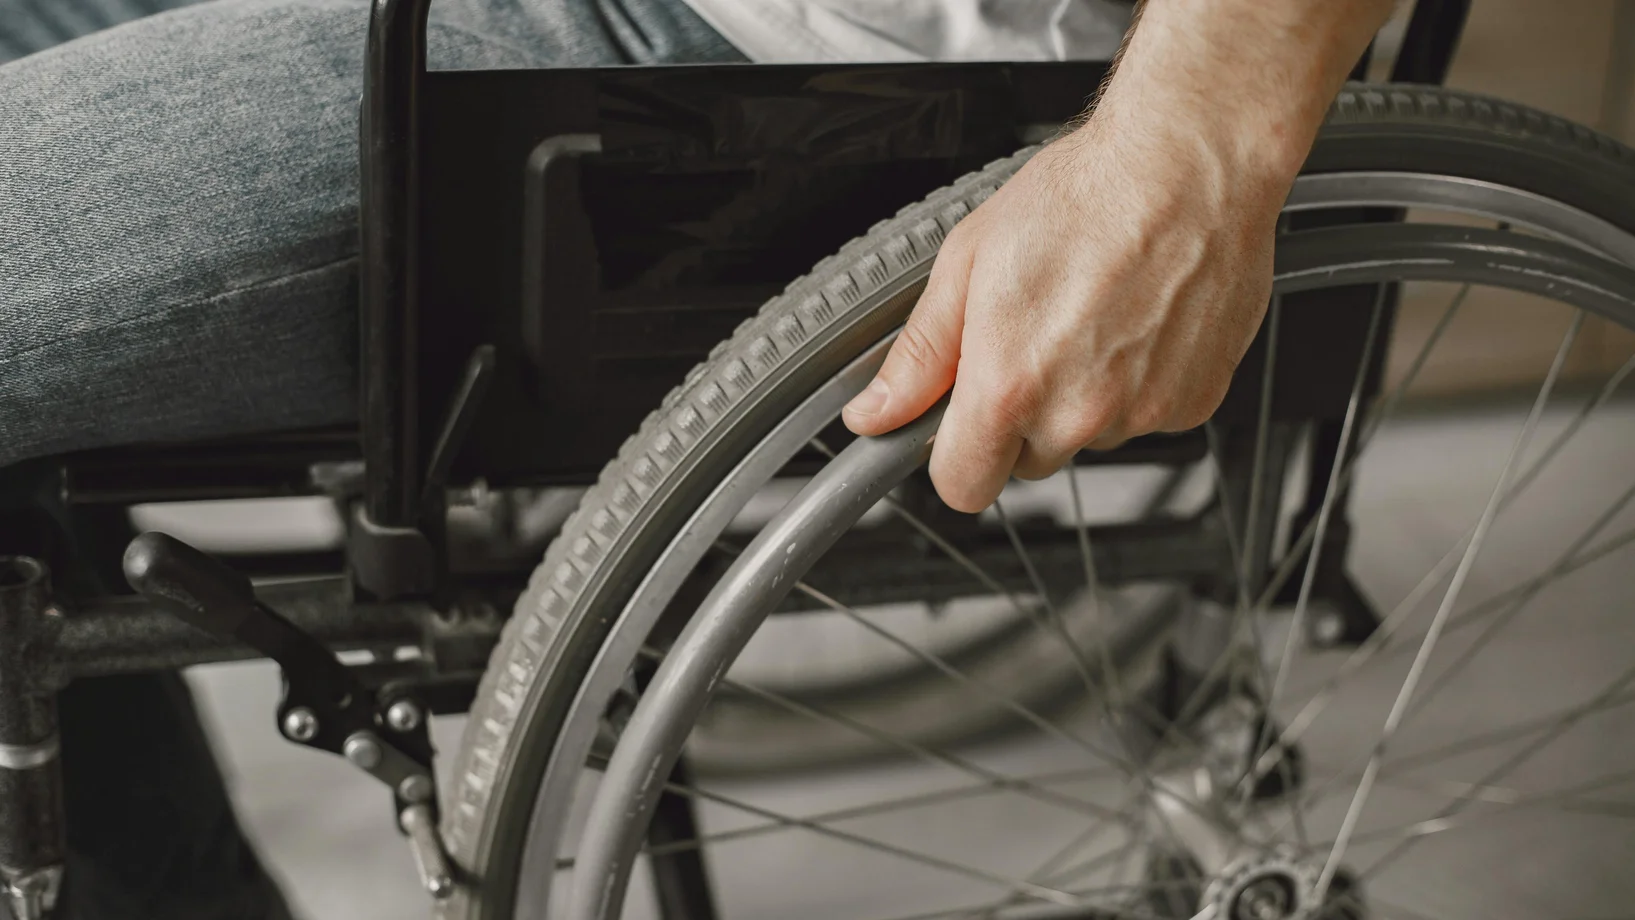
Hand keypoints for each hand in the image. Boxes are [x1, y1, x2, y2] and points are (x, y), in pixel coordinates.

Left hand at [840, 104, 1288, 512]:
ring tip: (1091, 316)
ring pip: (1089, 437)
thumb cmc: (1087, 195)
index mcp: (1011, 385)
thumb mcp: (968, 262)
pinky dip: (1137, 384)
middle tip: (1033, 337)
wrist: (1193, 164)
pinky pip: (1146, 417)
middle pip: (1027, 461)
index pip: (963, 486)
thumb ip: (921, 354)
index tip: (957, 426)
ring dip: (1082, 398)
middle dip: (1020, 416)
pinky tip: (1135, 322)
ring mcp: (1142, 413)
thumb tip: (877, 411)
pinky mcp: (1193, 403)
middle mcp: (1079, 412)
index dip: (954, 456)